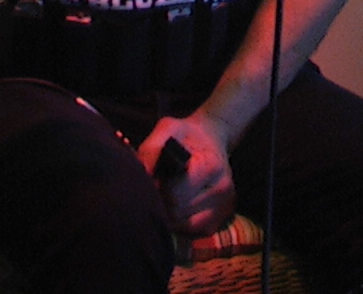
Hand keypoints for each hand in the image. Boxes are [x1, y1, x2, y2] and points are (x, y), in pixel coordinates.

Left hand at [138, 113, 236, 236]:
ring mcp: (223, 208)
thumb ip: (151, 151)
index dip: (157, 190)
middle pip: (177, 213)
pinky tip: (177, 206)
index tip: (154, 179)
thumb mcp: (167, 129)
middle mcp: (222, 190)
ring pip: (183, 226)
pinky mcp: (218, 220)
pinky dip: (179, 222)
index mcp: (211, 166)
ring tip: (167, 196)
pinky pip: (191, 232)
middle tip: (158, 188)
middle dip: (162, 202)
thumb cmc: (185, 135)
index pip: (175, 196)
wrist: (211, 138)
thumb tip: (139, 179)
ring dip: (169, 214)